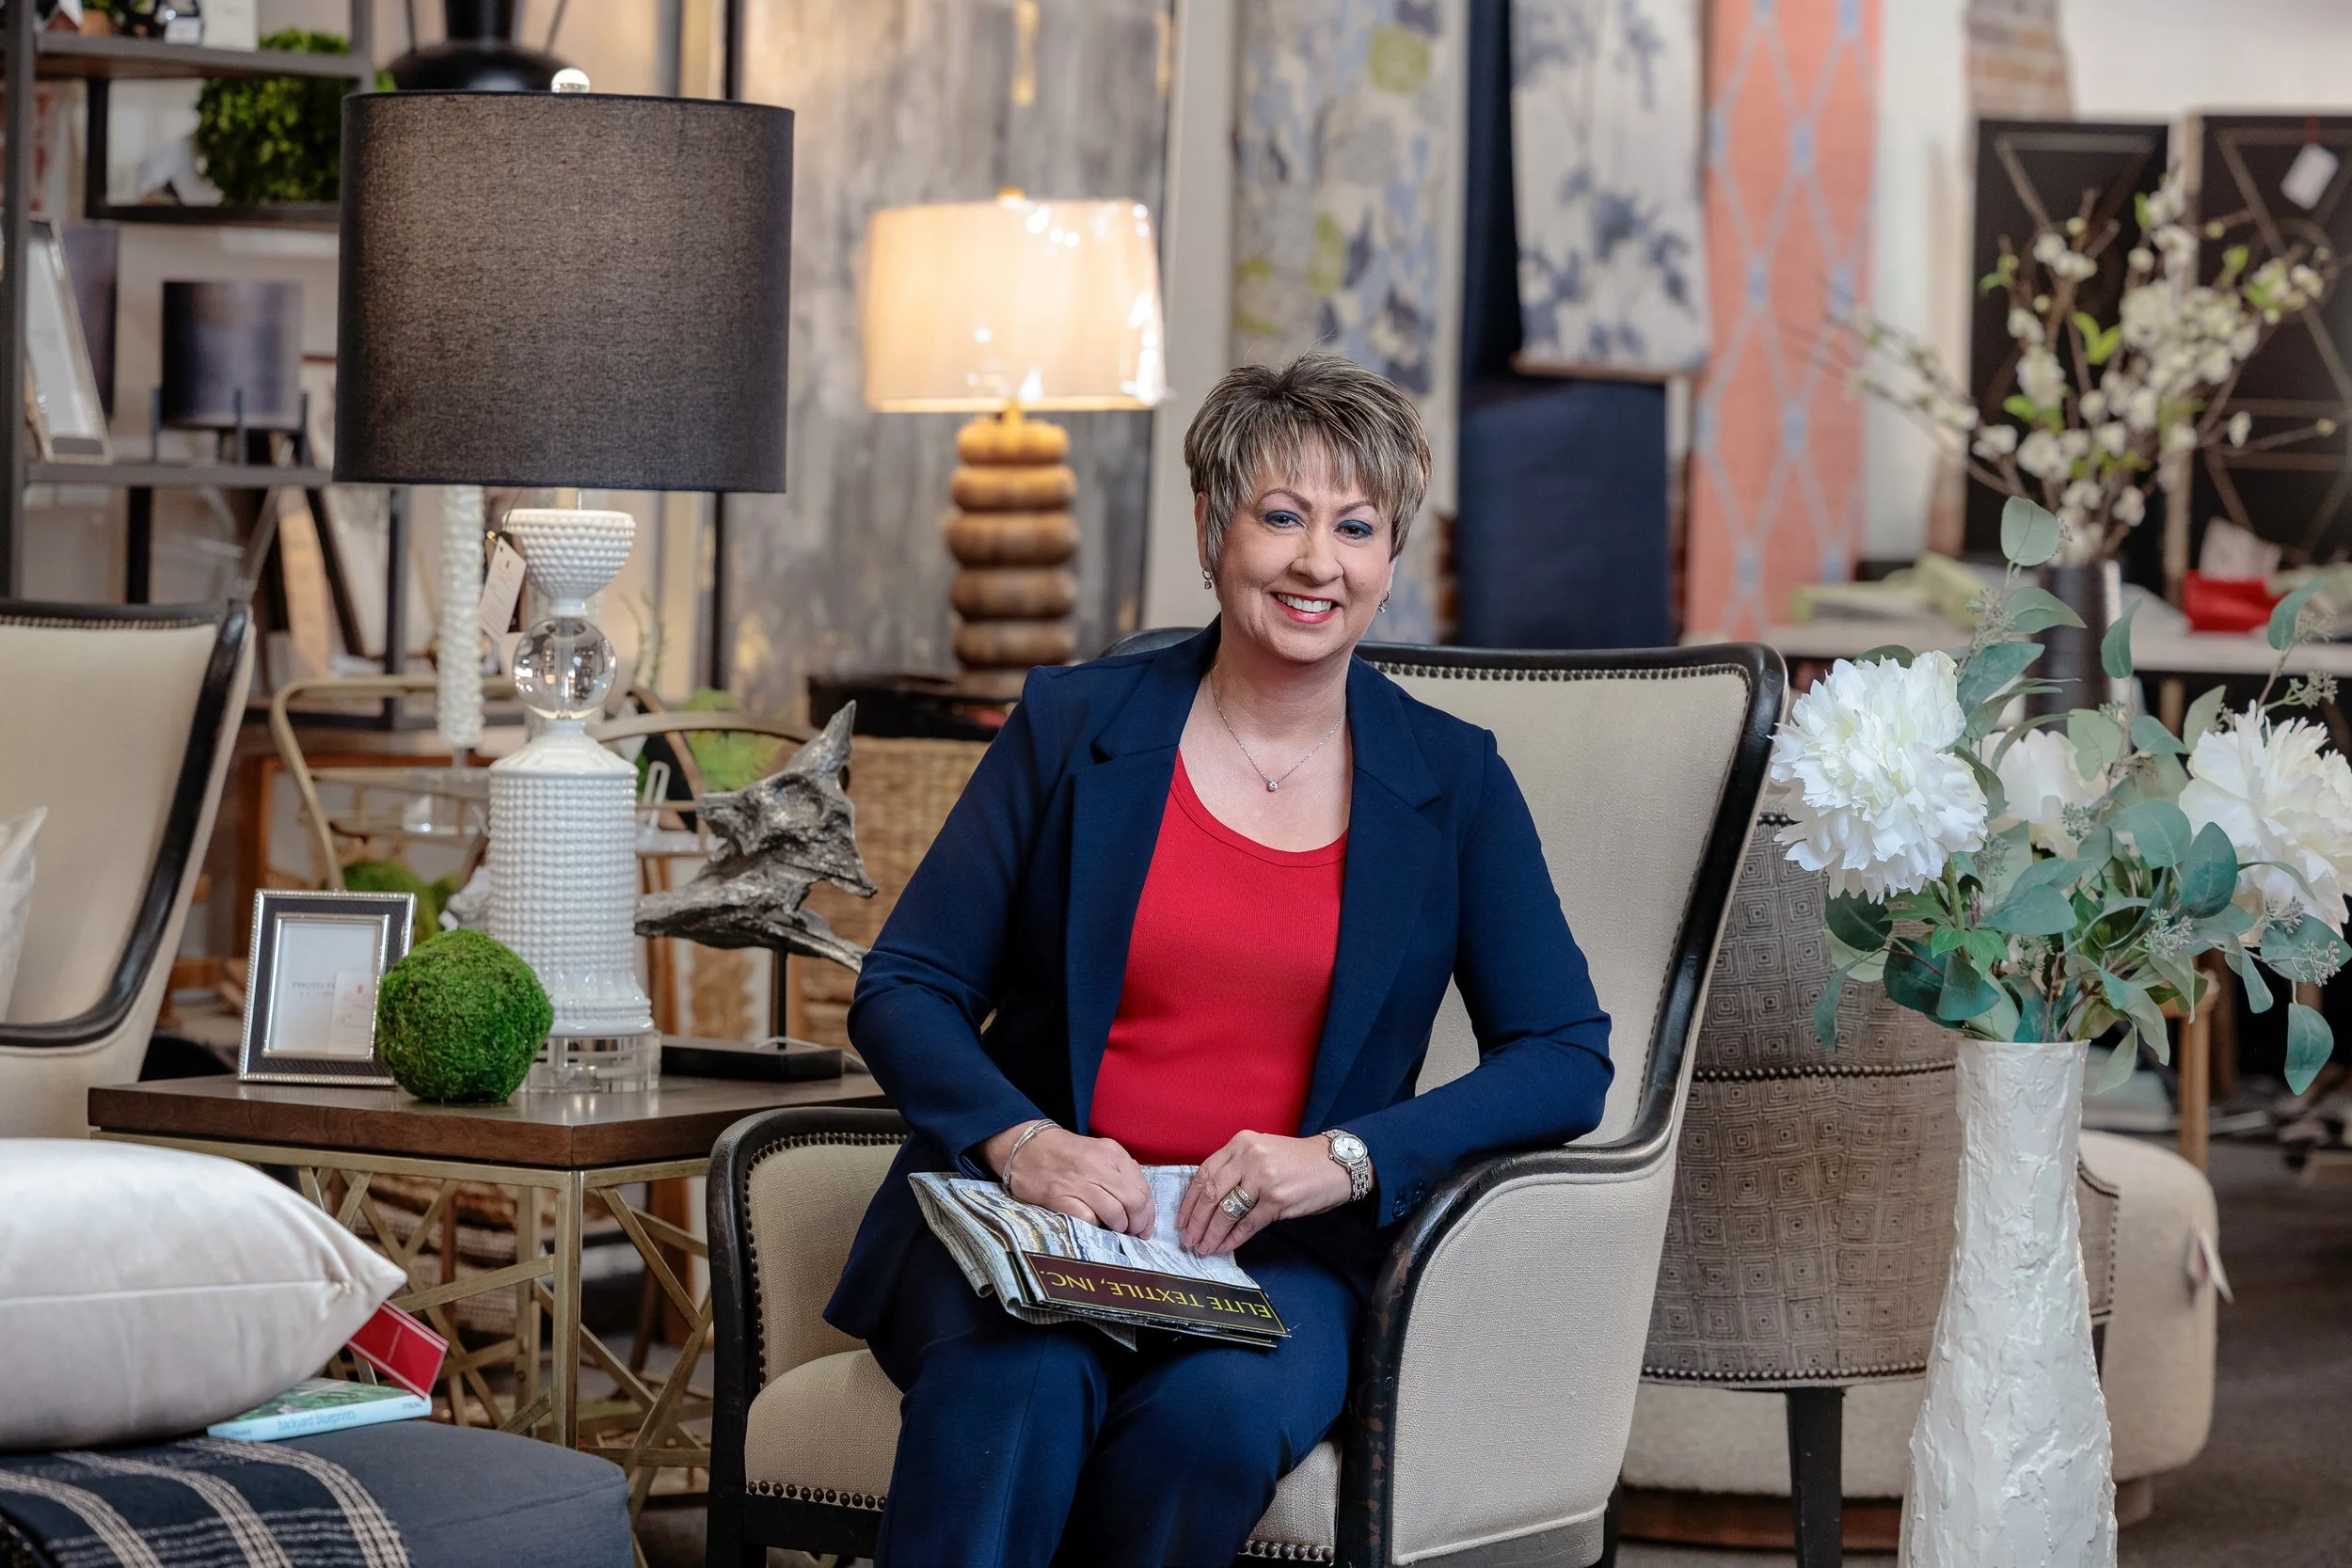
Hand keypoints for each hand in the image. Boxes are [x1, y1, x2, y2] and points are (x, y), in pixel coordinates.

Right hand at [980, 1122, 1155, 1235]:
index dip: (1149, 1213)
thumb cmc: (1067, 1154)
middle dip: (1138, 1224)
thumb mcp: (1100, 1152)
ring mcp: (1079, 1182)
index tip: (1145, 1226)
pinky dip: (1096, 1227)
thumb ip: (1121, 1172)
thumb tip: (1141, 1204)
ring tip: (1114, 1230)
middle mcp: (1100, 1165)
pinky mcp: (1060, 1197)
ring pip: (1116, 1214)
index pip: (1143, 1189)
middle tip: (1133, 1233)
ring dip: (1119, 1228)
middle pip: (1135, 1202)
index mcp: (1113, 1153)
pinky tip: (1094, 1226)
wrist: (1028, 1147)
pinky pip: (1088, 1219)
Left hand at [1177, 1131, 1355, 1255]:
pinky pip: (1247, 1224)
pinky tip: (1224, 1247)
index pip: (1205, 1172)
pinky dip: (1233, 1238)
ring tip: (1203, 1247)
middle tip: (1188, 1239)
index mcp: (1241, 1142)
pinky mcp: (1277, 1200)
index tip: (1181, 1219)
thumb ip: (1235, 1167)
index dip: (1190, 1200)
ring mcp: (1263, 1179)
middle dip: (1196, 1220)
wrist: (1334, 1164)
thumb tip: (1206, 1199)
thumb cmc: (1296, 1160)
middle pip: (1211, 1193)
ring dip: (1212, 1233)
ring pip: (1226, 1211)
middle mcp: (1249, 1157)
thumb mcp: (1261, 1151)